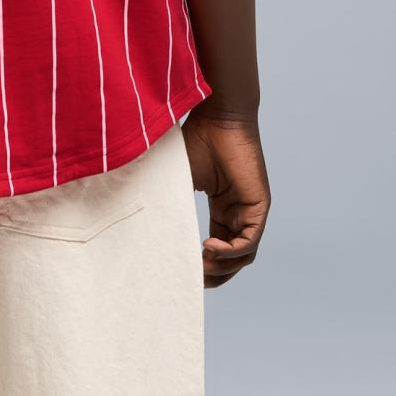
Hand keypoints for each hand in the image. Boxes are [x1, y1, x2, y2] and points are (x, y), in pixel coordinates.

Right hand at [180, 104, 269, 288]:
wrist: (217, 116)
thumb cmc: (196, 139)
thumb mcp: (178, 178)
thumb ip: (169, 200)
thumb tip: (136, 217)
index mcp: (223, 207)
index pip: (219, 247)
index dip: (204, 264)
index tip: (183, 270)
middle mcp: (239, 212)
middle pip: (233, 259)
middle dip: (214, 274)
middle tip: (192, 279)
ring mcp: (251, 211)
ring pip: (243, 255)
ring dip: (222, 267)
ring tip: (200, 266)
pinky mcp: (260, 206)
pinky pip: (250, 241)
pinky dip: (230, 251)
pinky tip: (209, 247)